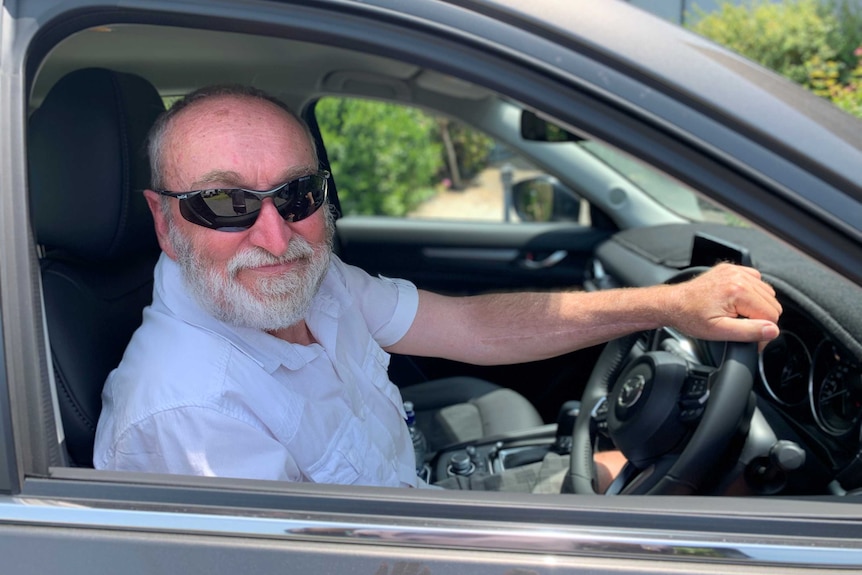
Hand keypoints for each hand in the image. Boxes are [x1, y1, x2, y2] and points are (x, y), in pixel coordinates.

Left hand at [666, 263, 780, 342]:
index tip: (752, 339)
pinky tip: (738, 303)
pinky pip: (756, 281)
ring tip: (738, 315)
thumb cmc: (690, 317)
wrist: (672, 304)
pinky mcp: (731, 269)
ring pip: (767, 292)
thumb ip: (748, 331)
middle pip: (772, 303)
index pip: (771, 314)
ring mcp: (735, 270)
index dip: (763, 331)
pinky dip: (752, 293)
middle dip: (761, 318)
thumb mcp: (719, 331)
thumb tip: (772, 330)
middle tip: (742, 327)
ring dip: (757, 306)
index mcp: (738, 291)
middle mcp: (739, 276)